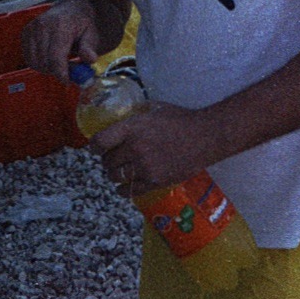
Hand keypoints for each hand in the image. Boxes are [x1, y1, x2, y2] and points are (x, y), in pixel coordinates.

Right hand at [20, 0, 99, 77]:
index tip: (67, 81)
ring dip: (47, 68)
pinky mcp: (25, 33)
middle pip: (45, 62)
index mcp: (61, 25)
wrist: (71, 8)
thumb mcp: (92, 34)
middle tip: (68, 70)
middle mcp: (43, 25)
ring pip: (34, 62)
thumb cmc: (82, 23)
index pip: (56, 57)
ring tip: (59, 61)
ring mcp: (32, 29)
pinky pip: (28, 58)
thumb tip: (90, 60)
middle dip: (56, 71)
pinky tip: (49, 58)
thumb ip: (89, 47)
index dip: (61, 73)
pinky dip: (38, 63)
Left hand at [90, 102, 216, 196]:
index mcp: (133, 128)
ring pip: (116, 176)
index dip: (94, 146)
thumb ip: (137, 114)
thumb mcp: (156, 108)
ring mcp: (145, 167)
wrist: (205, 137)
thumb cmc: (182, 119)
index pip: (100, 141)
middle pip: (107, 161)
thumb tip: (124, 115)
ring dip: (114, 174)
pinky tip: (124, 187)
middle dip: (106, 160)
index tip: (94, 147)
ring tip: (119, 170)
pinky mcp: (155, 181)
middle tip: (111, 158)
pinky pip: (130, 191)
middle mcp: (135, 148)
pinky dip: (123, 190)